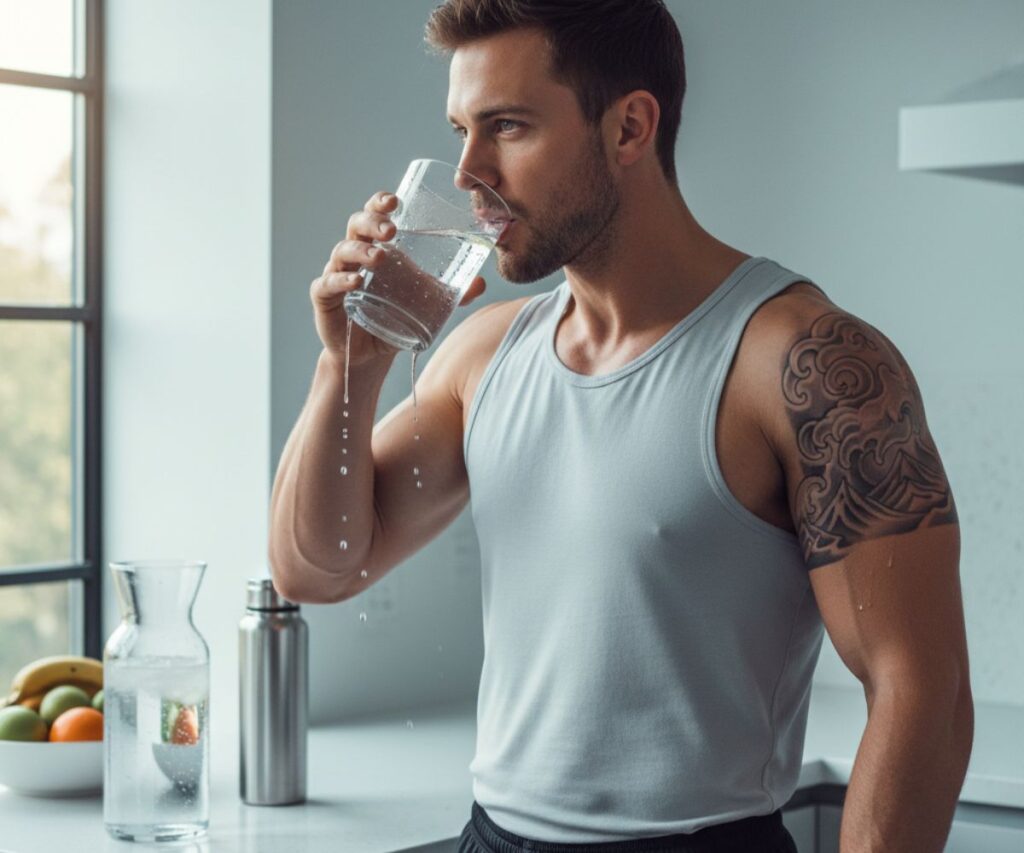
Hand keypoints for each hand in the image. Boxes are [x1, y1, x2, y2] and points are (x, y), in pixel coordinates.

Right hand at [310, 191, 487, 367]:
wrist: (371, 353)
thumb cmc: (396, 316)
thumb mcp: (427, 302)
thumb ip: (454, 292)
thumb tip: (482, 283)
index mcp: (377, 246)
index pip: (374, 214)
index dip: (380, 203)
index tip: (395, 200)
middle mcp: (355, 255)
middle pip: (356, 225)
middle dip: (372, 222)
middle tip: (391, 230)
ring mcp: (337, 274)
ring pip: (342, 251)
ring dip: (361, 250)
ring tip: (379, 256)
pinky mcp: (326, 300)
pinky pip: (327, 284)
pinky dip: (340, 280)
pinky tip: (356, 281)